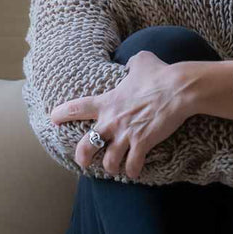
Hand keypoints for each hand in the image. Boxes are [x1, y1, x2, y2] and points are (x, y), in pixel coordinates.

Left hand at [50, 50, 191, 179]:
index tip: (54, 118)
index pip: (77, 108)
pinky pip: (132, 165)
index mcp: (108, 102)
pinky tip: (134, 172)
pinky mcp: (143, 143)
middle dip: (82, 157)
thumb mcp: (142, 61)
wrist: (178, 89)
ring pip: (109, 161)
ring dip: (111, 167)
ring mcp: (127, 134)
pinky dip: (132, 171)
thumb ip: (133, 63)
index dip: (62, 114)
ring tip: (114, 169)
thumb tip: (133, 64)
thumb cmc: (160, 74)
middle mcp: (112, 121)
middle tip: (83, 162)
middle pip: (87, 145)